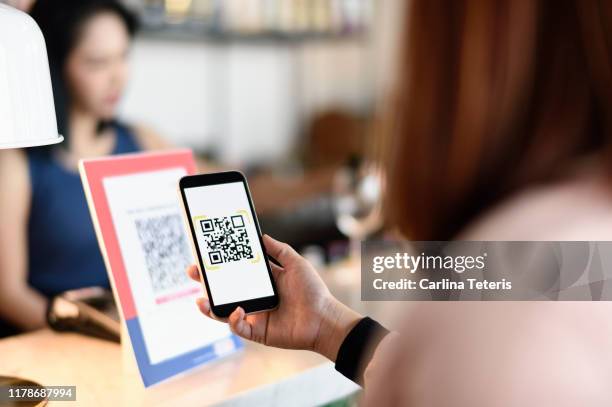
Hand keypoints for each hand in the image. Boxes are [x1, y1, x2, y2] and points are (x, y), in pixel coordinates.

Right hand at [186, 234, 361, 361]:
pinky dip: (233, 319)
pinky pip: (238, 326)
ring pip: (224, 310)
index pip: (236, 270)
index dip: (220, 264)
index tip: (206, 253)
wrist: (324, 318)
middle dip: (206, 282)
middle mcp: (255, 297)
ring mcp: (255, 314)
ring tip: (201, 298)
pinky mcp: (257, 331)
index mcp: (263, 281)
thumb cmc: (313, 291)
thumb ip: (278, 250)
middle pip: (224, 290)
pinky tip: (237, 310)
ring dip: (210, 306)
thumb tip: (261, 235)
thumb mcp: (295, 263)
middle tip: (193, 271)